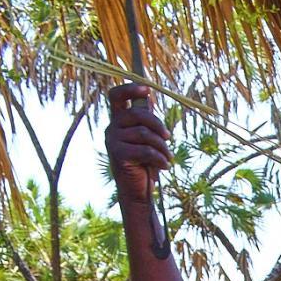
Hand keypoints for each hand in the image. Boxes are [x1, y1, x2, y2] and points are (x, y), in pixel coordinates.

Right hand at [105, 83, 170, 204]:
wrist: (136, 192)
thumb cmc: (144, 164)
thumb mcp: (147, 140)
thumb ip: (146, 121)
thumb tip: (149, 98)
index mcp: (118, 120)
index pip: (116, 96)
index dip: (130, 88)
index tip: (148, 89)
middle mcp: (112, 128)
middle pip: (137, 113)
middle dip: (158, 124)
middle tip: (168, 137)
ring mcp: (113, 141)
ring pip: (144, 134)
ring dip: (162, 146)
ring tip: (168, 157)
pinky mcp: (118, 155)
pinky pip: (145, 150)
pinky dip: (159, 158)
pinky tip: (165, 166)